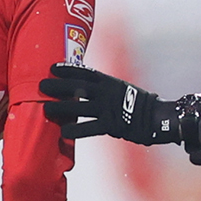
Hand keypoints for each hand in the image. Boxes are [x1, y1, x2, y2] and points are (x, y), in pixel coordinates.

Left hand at [40, 64, 178, 144]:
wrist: (158, 117)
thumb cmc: (138, 104)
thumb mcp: (121, 89)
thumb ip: (104, 88)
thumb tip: (85, 87)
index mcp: (110, 81)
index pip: (85, 71)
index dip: (68, 69)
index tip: (52, 68)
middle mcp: (107, 92)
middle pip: (78, 87)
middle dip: (59, 86)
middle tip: (42, 85)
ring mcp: (109, 108)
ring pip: (80, 106)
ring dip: (62, 107)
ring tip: (46, 109)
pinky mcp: (113, 124)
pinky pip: (91, 127)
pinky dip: (77, 130)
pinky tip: (63, 132)